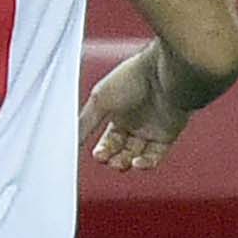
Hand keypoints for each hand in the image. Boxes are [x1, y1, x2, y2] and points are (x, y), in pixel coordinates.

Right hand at [77, 48, 193, 171]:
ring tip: (120, 163)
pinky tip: (137, 162)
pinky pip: (155, 155)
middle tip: (106, 158)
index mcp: (116, 110)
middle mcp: (134, 120)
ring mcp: (151, 128)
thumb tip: (68, 141)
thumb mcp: (99, 101)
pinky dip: (145, 163)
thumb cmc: (133, 77)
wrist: (166, 75)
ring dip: (125, 163)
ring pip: (135, 155)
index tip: (96, 155)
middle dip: (111, 157)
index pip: (106, 138)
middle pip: (119, 149)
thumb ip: (83, 123)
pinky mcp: (168, 134)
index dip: (101, 150)